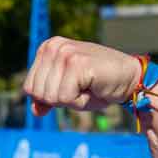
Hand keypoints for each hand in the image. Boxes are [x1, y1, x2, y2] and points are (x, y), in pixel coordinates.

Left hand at [22, 37, 141, 116]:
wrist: (129, 78)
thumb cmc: (96, 85)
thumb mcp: (65, 92)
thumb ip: (46, 99)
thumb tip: (35, 111)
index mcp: (47, 48)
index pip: (29, 88)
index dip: (49, 97)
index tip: (70, 86)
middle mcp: (53, 46)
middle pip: (38, 93)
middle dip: (59, 100)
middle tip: (80, 87)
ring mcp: (65, 53)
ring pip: (50, 97)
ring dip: (70, 101)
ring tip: (87, 87)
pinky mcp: (77, 63)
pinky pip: (65, 98)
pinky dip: (80, 102)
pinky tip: (92, 88)